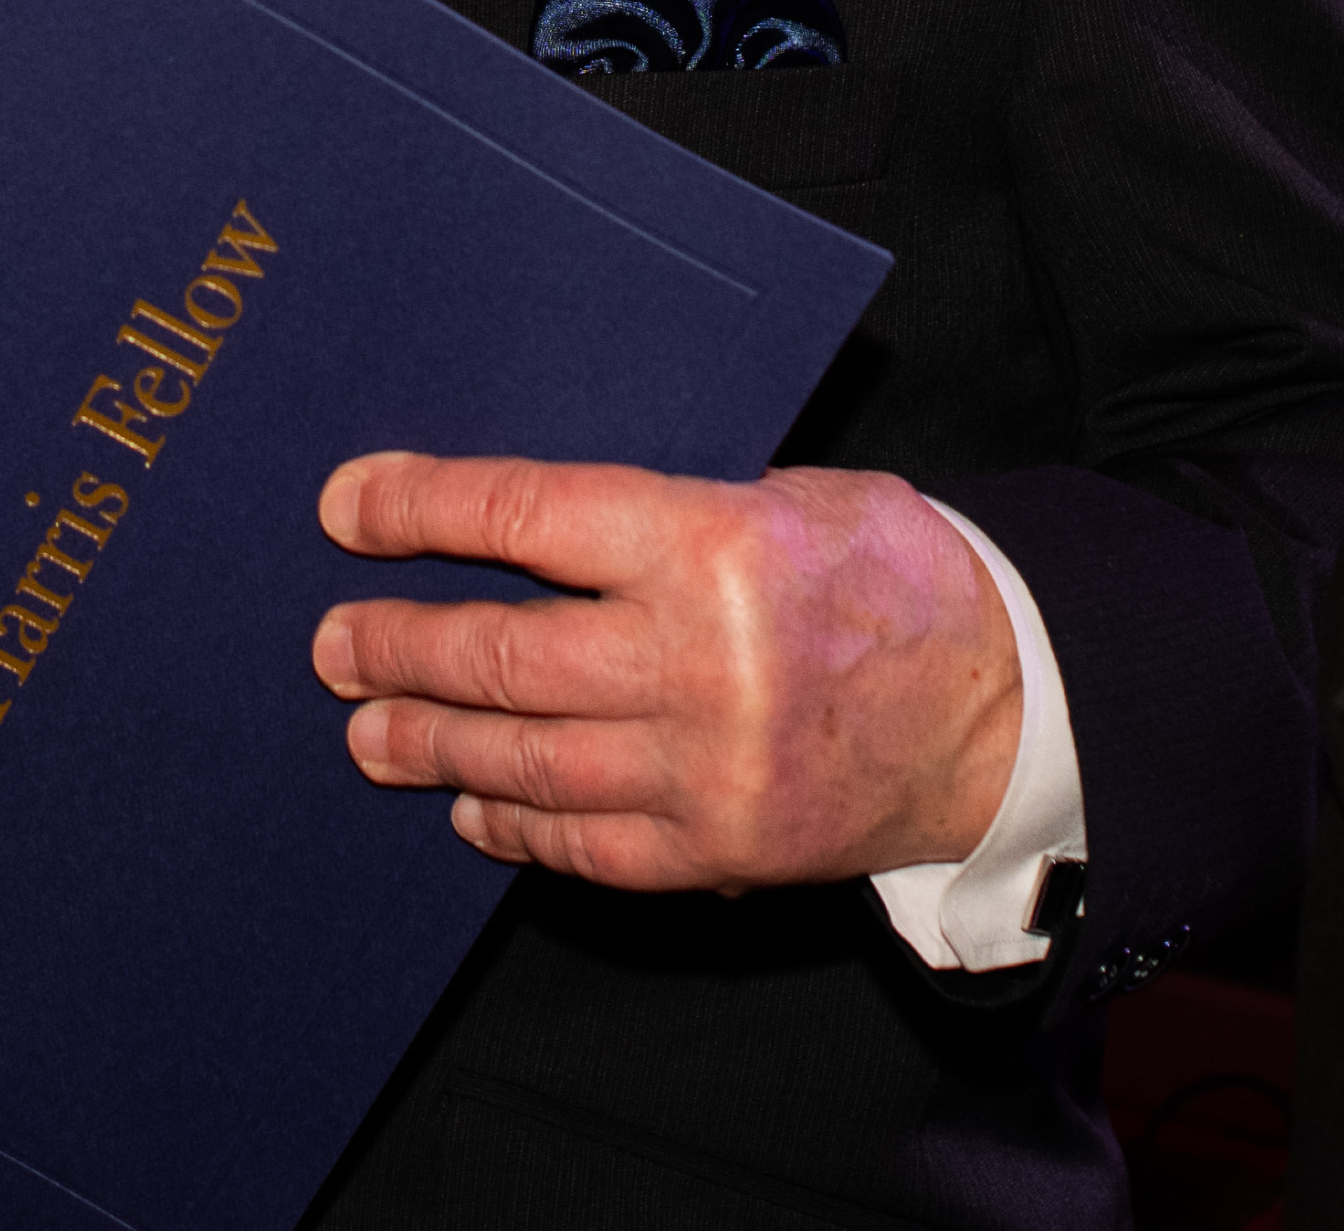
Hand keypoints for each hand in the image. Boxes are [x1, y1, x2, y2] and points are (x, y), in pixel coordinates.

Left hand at [309, 455, 1020, 893]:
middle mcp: (701, 659)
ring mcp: (709, 767)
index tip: (347, 506)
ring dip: (433, 743)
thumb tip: (521, 525)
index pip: (526, 514)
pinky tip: (470, 807)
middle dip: (401, 645)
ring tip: (368, 729)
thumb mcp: (792, 493)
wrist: (1008, 707)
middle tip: (334, 643)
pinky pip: (588, 844)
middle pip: (504, 650)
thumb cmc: (892, 578)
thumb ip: (667, 510)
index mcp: (715, 542)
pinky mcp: (723, 849)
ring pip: (528, 758)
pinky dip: (518, 826)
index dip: (421, 508)